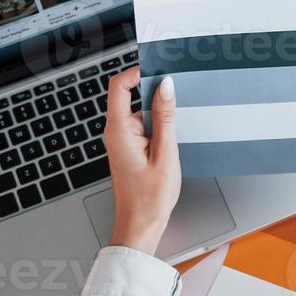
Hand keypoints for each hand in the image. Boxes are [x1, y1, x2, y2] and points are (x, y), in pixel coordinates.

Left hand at [104, 68, 181, 255]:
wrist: (141, 226)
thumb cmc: (149, 198)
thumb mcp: (166, 154)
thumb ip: (165, 117)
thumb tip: (166, 86)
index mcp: (118, 131)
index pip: (118, 86)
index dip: (137, 72)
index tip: (159, 69)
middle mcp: (116, 132)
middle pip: (131, 96)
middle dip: (155, 93)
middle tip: (178, 97)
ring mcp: (122, 139)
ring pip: (141, 111)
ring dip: (160, 113)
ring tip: (177, 129)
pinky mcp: (130, 147)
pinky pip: (144, 126)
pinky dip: (160, 127)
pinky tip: (172, 141)